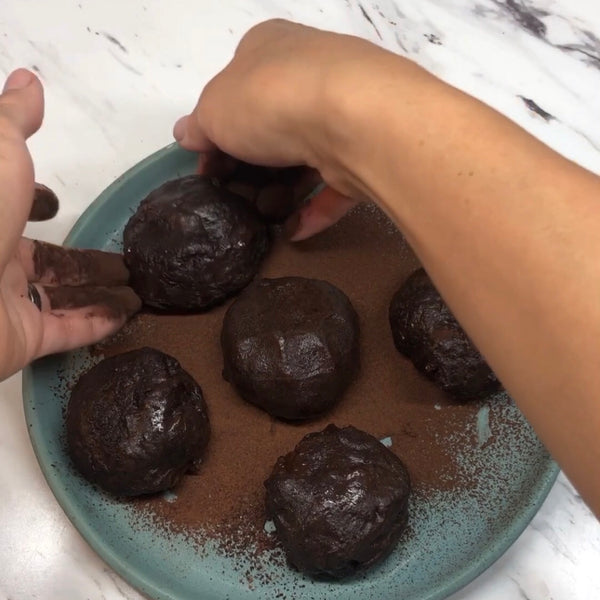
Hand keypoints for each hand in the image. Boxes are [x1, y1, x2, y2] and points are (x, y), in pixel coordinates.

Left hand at [0, 69, 139, 380]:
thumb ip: (13, 120)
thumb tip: (28, 81)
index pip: (17, 211)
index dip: (39, 204)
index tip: (57, 204)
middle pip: (50, 261)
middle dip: (86, 259)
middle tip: (124, 259)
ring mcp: (9, 304)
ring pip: (65, 297)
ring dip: (102, 292)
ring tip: (141, 288)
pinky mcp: (23, 340)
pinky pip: (68, 332)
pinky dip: (99, 325)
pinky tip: (129, 314)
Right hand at [173, 20, 389, 237]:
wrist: (351, 117)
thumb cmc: (269, 98)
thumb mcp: (214, 110)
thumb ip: (200, 125)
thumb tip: (186, 134)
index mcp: (270, 48)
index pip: (237, 88)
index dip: (217, 129)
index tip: (207, 167)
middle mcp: (312, 73)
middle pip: (273, 124)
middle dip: (252, 163)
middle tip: (233, 195)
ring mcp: (346, 111)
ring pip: (309, 154)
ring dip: (285, 188)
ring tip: (261, 216)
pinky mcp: (368, 150)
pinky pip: (337, 184)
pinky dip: (315, 209)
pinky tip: (294, 231)